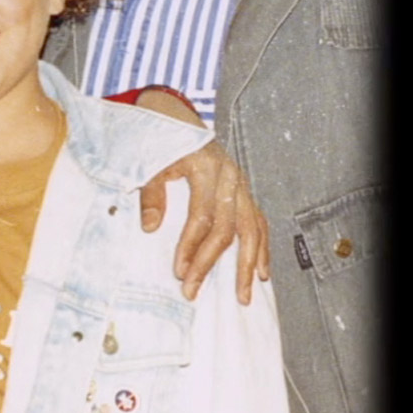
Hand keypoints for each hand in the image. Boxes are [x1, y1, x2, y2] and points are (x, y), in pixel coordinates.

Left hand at [141, 140, 268, 304]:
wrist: (177, 119)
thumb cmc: (162, 141)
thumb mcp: (151, 161)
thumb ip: (151, 192)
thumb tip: (150, 227)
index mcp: (207, 168)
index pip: (202, 216)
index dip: (191, 246)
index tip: (179, 271)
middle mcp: (231, 178)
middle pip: (228, 228)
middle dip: (210, 263)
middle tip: (193, 289)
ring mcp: (242, 186)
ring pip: (252, 230)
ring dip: (247, 265)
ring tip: (242, 294)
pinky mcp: (246, 193)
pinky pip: (259, 224)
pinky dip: (262, 249)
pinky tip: (263, 272)